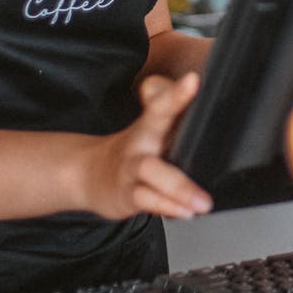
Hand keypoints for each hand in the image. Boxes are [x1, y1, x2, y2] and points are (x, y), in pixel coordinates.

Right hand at [80, 73, 212, 220]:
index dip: (177, 91)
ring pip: (152, 171)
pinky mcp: (127, 195)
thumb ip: (172, 110)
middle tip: (196, 108)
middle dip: (173, 116)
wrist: (89, 175)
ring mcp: (131, 168)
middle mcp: (139, 141)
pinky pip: (147, 200)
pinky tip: (186, 212)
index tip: (192, 80)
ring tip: (203, 202)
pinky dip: (167, 207)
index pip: (163, 102)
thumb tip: (194, 88)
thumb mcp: (151, 127)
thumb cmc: (133, 151)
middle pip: (153, 121)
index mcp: (149, 124)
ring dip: (180, 187)